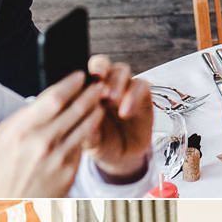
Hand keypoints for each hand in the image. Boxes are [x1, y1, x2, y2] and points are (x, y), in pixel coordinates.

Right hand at [0, 70, 116, 197]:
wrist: (6, 208)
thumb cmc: (1, 172)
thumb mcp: (1, 139)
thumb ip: (23, 118)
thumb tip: (44, 99)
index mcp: (19, 130)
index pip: (53, 98)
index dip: (71, 83)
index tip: (80, 75)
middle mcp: (40, 142)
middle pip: (75, 109)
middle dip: (91, 93)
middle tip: (100, 83)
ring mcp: (57, 158)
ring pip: (85, 126)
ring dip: (96, 110)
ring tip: (102, 100)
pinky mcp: (69, 172)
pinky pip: (83, 145)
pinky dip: (91, 130)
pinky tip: (95, 122)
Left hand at [85, 58, 151, 181]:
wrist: (123, 157)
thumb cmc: (101, 144)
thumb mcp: (88, 140)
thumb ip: (83, 128)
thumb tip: (78, 117)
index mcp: (85, 91)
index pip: (82, 72)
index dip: (81, 73)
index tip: (80, 82)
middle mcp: (105, 85)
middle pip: (102, 63)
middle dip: (100, 69)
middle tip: (99, 88)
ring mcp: (124, 89)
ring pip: (122, 70)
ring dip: (117, 82)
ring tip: (113, 100)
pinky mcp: (142, 95)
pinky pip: (141, 85)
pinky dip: (134, 95)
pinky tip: (126, 111)